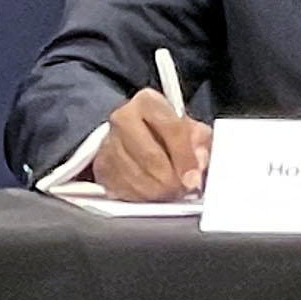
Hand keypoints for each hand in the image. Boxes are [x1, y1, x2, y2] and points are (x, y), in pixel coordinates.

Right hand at [92, 86, 211, 200]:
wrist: (131, 135)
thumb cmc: (162, 131)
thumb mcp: (188, 127)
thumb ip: (200, 142)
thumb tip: (200, 161)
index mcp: (148, 102)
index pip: (172, 129)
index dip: (186, 157)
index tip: (194, 177)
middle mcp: (123, 118)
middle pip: (151, 157)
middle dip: (171, 179)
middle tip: (182, 189)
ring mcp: (108, 143)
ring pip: (137, 178)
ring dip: (158, 191)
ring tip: (169, 191)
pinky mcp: (101, 167)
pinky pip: (124, 190)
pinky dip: (142, 197)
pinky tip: (152, 193)